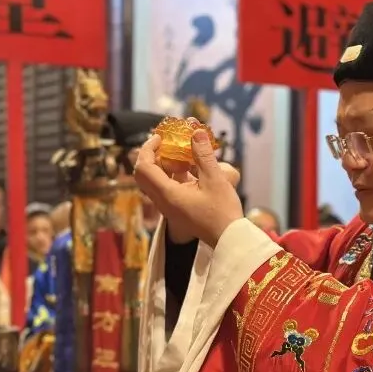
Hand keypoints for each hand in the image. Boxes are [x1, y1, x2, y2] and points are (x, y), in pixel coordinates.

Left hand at [134, 126, 242, 247]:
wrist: (228, 239)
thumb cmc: (223, 211)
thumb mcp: (215, 180)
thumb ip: (203, 155)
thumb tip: (196, 133)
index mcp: (167, 194)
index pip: (143, 167)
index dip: (148, 148)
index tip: (161, 137)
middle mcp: (162, 202)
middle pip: (144, 174)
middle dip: (153, 155)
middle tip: (168, 145)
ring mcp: (168, 207)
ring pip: (154, 181)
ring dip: (164, 165)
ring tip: (183, 156)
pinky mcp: (175, 210)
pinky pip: (165, 188)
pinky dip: (172, 175)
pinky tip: (191, 170)